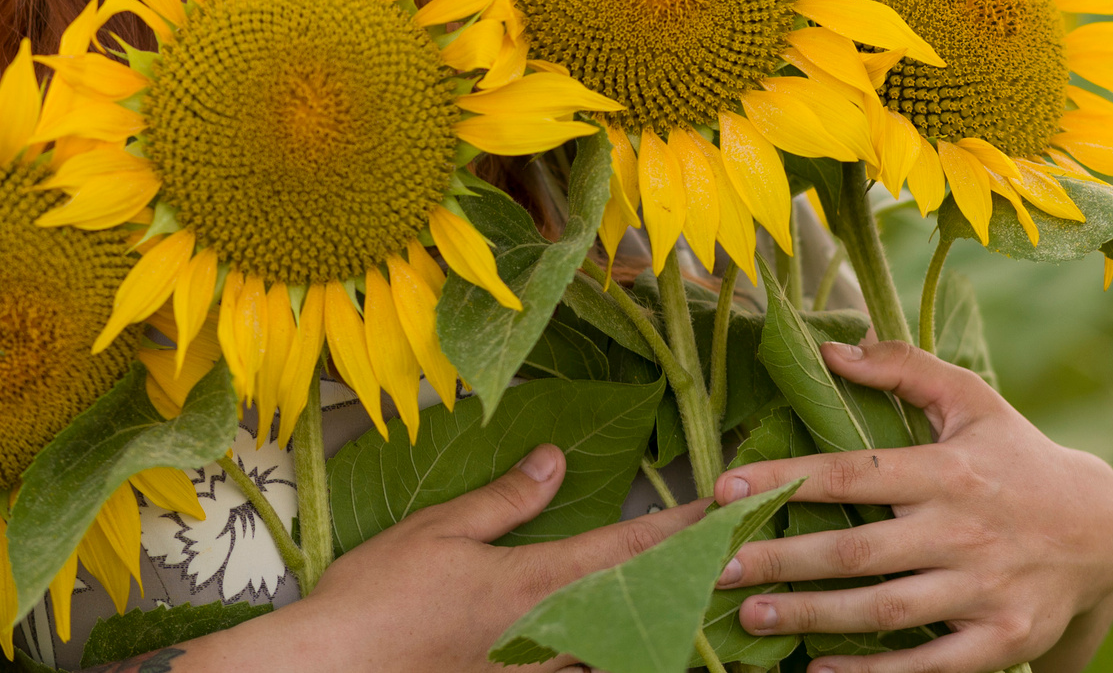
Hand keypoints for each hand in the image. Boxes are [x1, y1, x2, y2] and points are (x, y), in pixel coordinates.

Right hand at [151, 445, 702, 672]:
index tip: (726, 508)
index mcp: (536, 583)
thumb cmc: (379, 599)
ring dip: (658, 614)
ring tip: (690, 588)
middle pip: (640, 604)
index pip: (627, 548)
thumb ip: (507, 499)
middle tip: (733, 551)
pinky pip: (579, 669)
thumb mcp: (440, 530)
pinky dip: (610, 646)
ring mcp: (536, 672)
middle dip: (689, 575)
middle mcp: (552, 633)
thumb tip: (557, 460)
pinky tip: (616, 636)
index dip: (681, 527)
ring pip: (618, 645)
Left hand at [711, 341, 1112, 672]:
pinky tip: (820, 667)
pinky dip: (874, 672)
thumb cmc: (1015, 457)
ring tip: (751, 615)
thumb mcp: (971, 399)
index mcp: (949, 471)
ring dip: (813, 616)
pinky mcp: (1003, 641)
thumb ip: (904, 369)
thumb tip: (833, 348)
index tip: (725, 489)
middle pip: (858, 552)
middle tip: (718, 565)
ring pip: (885, 611)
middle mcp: (965, 532)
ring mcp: (985, 592)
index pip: (854, 474)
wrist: (1103, 531)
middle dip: (782, 560)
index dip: (787, 480)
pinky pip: (931, 666)